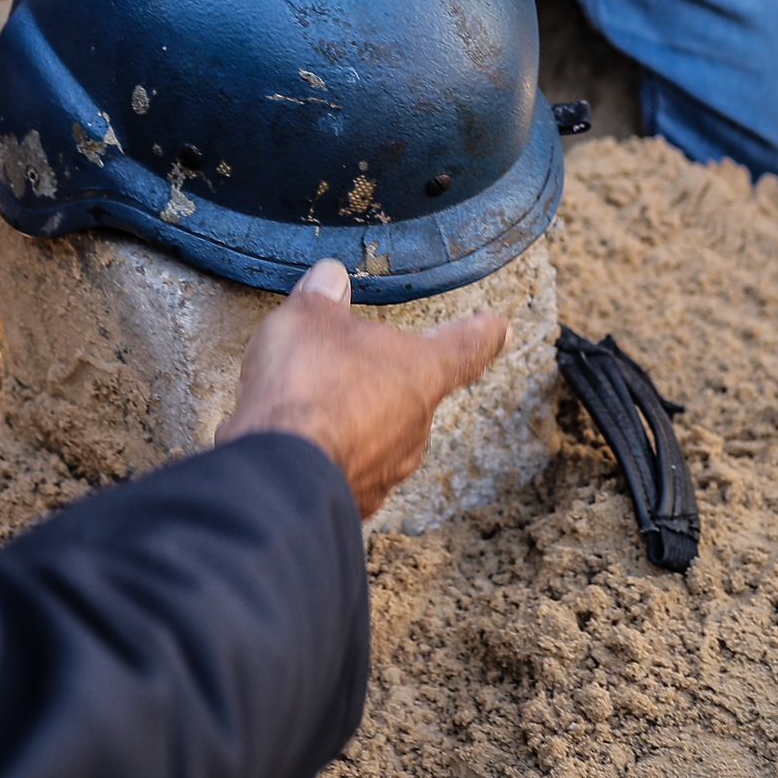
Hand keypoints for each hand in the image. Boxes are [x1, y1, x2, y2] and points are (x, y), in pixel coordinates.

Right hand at [218, 260, 508, 517]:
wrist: (281, 474)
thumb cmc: (306, 386)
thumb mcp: (307, 318)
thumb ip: (322, 296)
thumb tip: (329, 278)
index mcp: (421, 370)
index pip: (467, 346)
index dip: (482, 332)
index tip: (497, 326)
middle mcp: (417, 423)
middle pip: (411, 391)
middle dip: (381, 376)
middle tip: (340, 361)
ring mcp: (390, 468)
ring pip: (380, 432)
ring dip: (353, 418)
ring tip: (309, 405)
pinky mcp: (357, 500)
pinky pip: (348, 466)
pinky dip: (329, 452)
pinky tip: (297, 444)